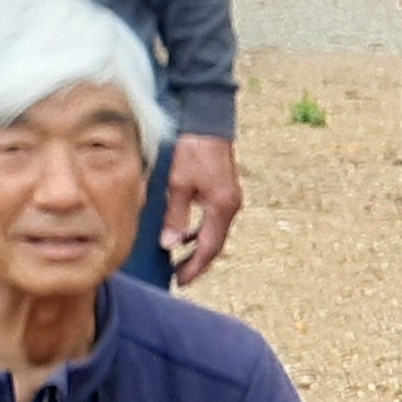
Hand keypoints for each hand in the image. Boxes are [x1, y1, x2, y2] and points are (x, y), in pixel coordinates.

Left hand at [161, 133, 243, 284]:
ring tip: (180, 260)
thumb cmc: (192, 149)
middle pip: (216, 244)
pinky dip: (201, 231)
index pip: (209, 248)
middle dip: (198, 262)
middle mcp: (231, 205)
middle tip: (180, 276)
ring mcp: (230, 198)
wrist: (207, 121)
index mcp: (221, 206)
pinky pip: (214, 220)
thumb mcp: (178, 183)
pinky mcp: (224, 191)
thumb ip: (175, 216)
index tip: (181, 281)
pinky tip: (187, 234)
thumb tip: (170, 244)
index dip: (195, 267)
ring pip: (215, 232)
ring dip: (199, 247)